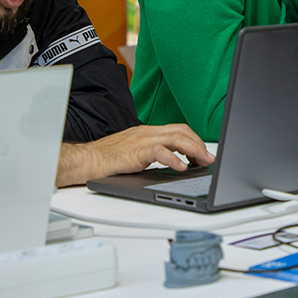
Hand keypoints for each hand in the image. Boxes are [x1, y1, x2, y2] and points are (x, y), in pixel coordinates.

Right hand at [56, 124, 215, 186]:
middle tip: (209, 158)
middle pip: (181, 131)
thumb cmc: (108, 159)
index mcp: (148, 132)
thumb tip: (175, 162)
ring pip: (175, 138)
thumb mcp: (135, 152)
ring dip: (193, 149)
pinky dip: (173, 159)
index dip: (194, 140)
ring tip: (202, 161)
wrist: (87, 160)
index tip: (204, 153)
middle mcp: (147, 132)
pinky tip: (181, 167)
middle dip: (199, 144)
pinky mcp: (135, 152)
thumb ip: (153, 153)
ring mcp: (141, 140)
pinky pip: (158, 151)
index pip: (178, 129)